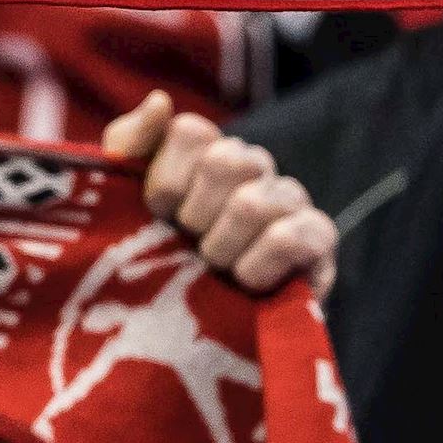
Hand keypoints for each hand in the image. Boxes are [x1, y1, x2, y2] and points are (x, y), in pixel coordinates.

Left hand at [106, 92, 336, 294]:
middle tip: (190, 248)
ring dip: (222, 250)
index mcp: (208, 152)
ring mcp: (291, 200)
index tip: (157, 217)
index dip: (166, 182)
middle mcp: (255, 168)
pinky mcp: (320, 241)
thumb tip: (159, 101)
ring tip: (216, 272)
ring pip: (254, 203)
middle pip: (226, 161)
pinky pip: (293, 236)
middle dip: (195, 218)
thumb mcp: (122, 207)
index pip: (193, 133)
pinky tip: (247, 285)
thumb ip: (128, 147)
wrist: (194, 341)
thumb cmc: (156, 267)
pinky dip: (258, 265)